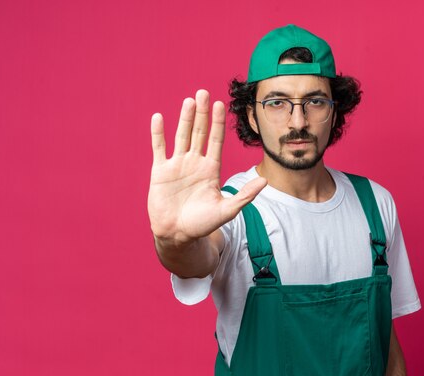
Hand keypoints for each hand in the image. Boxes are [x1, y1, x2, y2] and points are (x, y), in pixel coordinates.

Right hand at [148, 90, 266, 243]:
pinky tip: (159, 117)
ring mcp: (177, 165)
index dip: (218, 123)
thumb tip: (265, 181)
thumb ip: (245, 195)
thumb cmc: (202, 224)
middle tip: (203, 92)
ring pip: (181, 136)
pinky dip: (158, 133)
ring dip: (184, 118)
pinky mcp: (160, 171)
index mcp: (211, 169)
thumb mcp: (227, 210)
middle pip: (199, 132)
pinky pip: (159, 148)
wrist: (177, 235)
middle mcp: (195, 163)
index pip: (216, 140)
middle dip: (202, 113)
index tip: (220, 104)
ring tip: (189, 101)